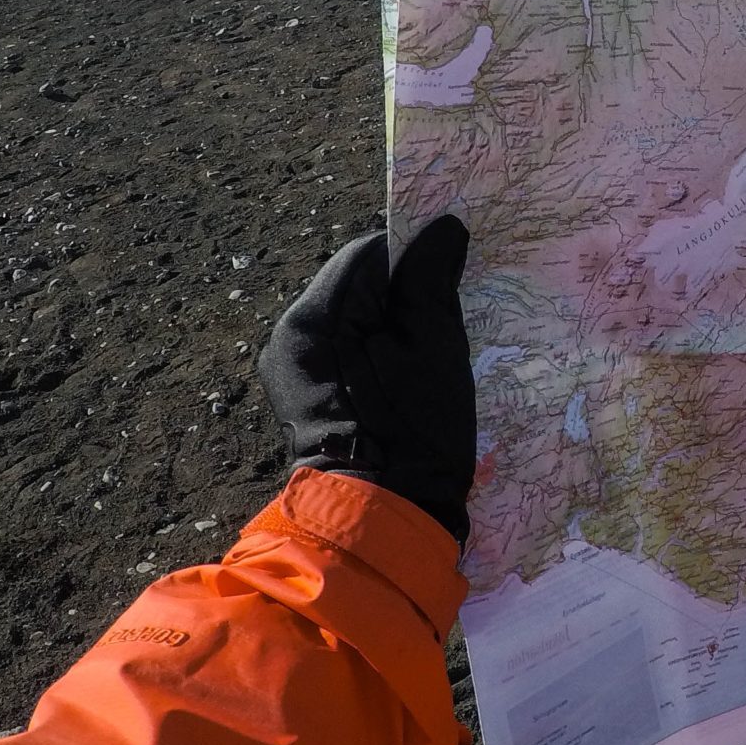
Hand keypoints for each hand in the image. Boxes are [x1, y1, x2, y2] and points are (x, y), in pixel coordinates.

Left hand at [258, 217, 475, 542]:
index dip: (416, 257)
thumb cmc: (416, 429)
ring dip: (388, 321)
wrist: (384, 517)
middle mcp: (291, 334)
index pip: (370, 252)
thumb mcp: (436, 344)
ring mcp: (291, 367)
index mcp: (316, 316)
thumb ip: (431, 276)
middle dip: (401, 291)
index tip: (454, 277)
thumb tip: (442, 227)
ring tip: (425, 354)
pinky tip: (400, 377)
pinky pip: (341, 348)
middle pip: (356, 283)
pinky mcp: (301, 394)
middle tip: (445, 320)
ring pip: (350, 315)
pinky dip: (373, 350)